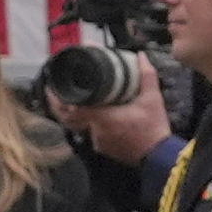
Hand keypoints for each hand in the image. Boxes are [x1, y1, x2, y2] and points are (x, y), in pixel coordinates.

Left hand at [49, 70, 171, 167]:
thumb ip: (146, 75)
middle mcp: (95, 130)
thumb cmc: (154, 127)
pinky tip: (94, 115)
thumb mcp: (152, 98)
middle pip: (69, 118)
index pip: (72, 108)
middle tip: (53, 93)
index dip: (60, 99)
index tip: (54, 88)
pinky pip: (91, 134)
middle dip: (59, 106)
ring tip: (73, 100)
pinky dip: (90, 124)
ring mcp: (97, 141)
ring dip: (77, 114)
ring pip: (80, 126)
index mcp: (102, 117)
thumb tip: (140, 56)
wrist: (159, 155)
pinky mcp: (103, 148)